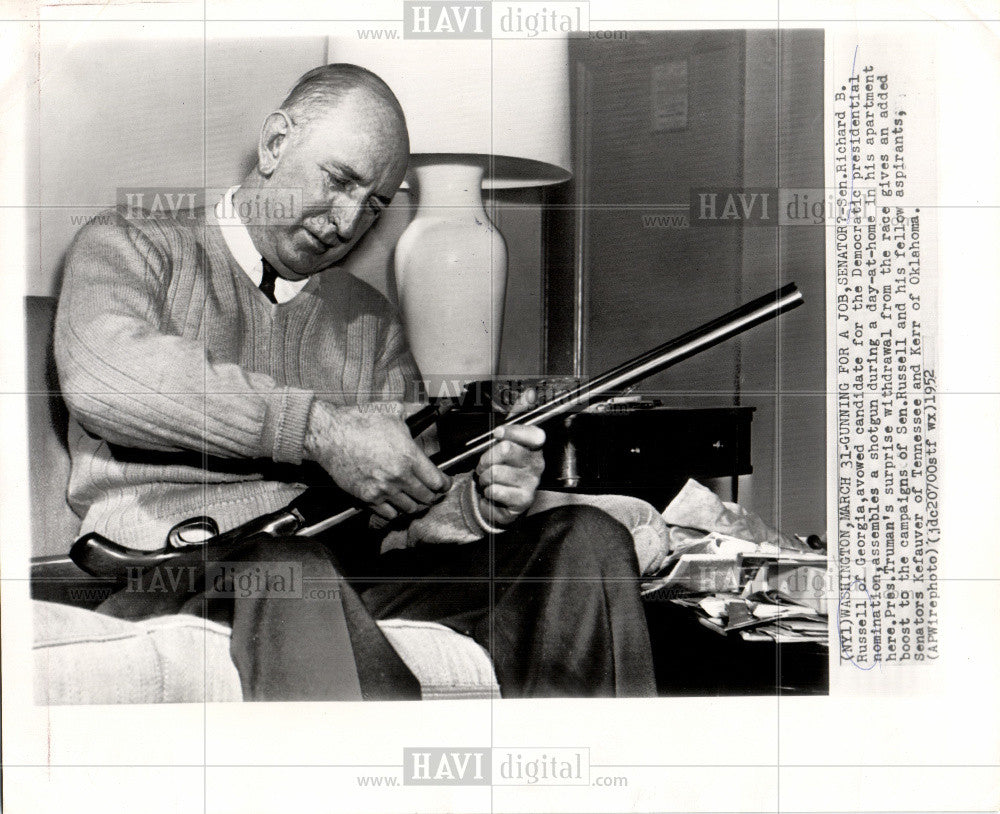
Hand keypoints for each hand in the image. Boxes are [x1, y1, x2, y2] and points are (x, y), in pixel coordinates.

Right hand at [305, 401, 450, 520]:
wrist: (330, 434)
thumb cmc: (358, 422)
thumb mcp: (392, 411)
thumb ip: (411, 415)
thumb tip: (421, 411)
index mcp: (409, 456)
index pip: (437, 481)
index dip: (444, 484)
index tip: (443, 483)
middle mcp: (399, 476)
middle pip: (426, 497)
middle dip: (431, 495)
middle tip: (431, 492)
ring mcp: (383, 489)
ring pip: (409, 508)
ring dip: (414, 504)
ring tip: (414, 498)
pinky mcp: (367, 497)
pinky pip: (389, 514)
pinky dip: (394, 511)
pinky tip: (395, 503)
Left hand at [474, 423, 545, 526]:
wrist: (502, 499)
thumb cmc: (505, 467)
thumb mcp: (509, 438)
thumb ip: (518, 414)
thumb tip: (529, 394)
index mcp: (534, 447)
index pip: (533, 434)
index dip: (513, 432)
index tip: (497, 433)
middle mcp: (537, 464)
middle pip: (506, 450)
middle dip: (487, 457)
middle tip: (485, 463)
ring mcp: (532, 483)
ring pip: (496, 471)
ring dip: (484, 476)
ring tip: (489, 478)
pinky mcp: (523, 500)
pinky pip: (495, 490)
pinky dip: (488, 490)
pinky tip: (493, 491)